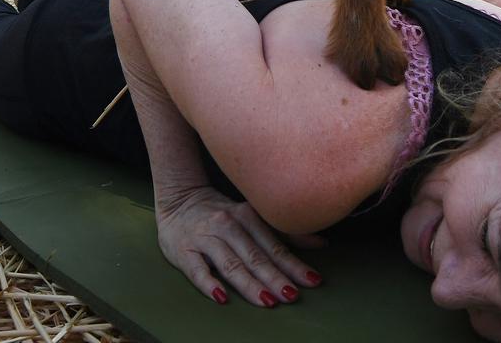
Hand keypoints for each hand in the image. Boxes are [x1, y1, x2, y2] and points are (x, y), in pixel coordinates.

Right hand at [156, 186, 318, 306]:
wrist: (179, 200)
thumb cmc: (222, 214)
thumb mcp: (253, 216)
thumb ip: (284, 232)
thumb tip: (322, 243)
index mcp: (247, 217)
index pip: (274, 246)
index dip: (293, 265)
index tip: (311, 281)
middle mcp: (228, 226)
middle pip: (255, 256)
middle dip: (274, 277)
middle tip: (291, 296)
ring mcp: (205, 238)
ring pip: (230, 264)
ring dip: (249, 283)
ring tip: (267, 300)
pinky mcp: (184, 251)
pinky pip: (196, 269)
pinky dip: (209, 283)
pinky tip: (221, 297)